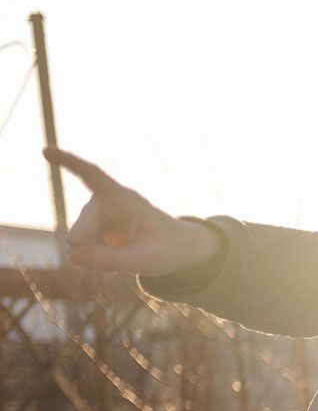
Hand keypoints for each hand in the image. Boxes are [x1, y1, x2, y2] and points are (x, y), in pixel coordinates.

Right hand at [44, 148, 221, 275]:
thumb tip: (72, 255)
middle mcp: (104, 200)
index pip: (92, 177)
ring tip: (129, 250)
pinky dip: (99, 256)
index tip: (47, 151)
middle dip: (95, 252)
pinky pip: (83, 249)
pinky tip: (119, 252)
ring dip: (100, 255)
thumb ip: (111, 260)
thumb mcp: (146, 260)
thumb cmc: (167, 248)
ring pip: (80, 245)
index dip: (69, 163)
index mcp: (123, 198)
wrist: (178, 247)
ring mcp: (96, 213)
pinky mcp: (92, 225)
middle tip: (129, 255)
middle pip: (80, 234)